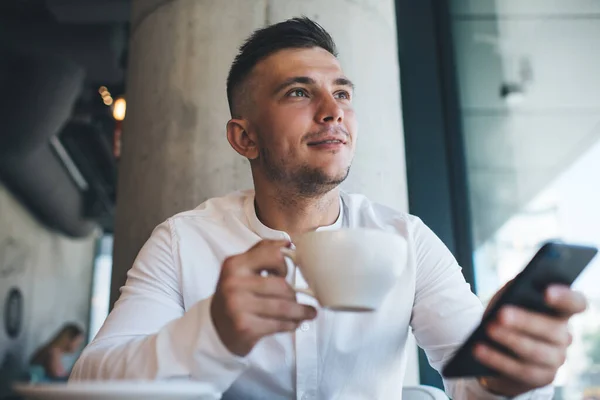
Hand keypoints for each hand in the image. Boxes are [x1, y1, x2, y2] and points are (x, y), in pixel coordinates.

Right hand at [210, 239, 316, 356]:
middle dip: (294, 295)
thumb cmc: (235, 294)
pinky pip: (278, 324)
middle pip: (281, 286)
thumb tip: (288, 243)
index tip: (285, 275)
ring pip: (284, 306)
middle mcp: (234, 283)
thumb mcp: (242, 269)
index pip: (274, 255)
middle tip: (298, 301)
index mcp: (235, 264)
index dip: (285, 266)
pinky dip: (291, 324)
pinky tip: (293, 323)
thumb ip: (263, 252)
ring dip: (300, 312)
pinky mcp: (245, 327)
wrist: (215, 327)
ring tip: (307, 314)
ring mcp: (238, 306)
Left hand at [474, 284, 586, 396]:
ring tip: (488, 330)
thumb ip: (513, 290)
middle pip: (552, 330)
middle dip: (525, 322)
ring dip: (510, 340)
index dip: (565, 298)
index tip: (546, 292)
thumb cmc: (506, 317)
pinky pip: (521, 370)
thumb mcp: (507, 300)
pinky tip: (478, 350)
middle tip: (502, 314)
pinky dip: (497, 359)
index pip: (576, 303)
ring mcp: (556, 359)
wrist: (500, 351)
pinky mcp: (542, 378)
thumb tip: (514, 285)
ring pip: (536, 352)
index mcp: (560, 312)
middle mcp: (564, 336)